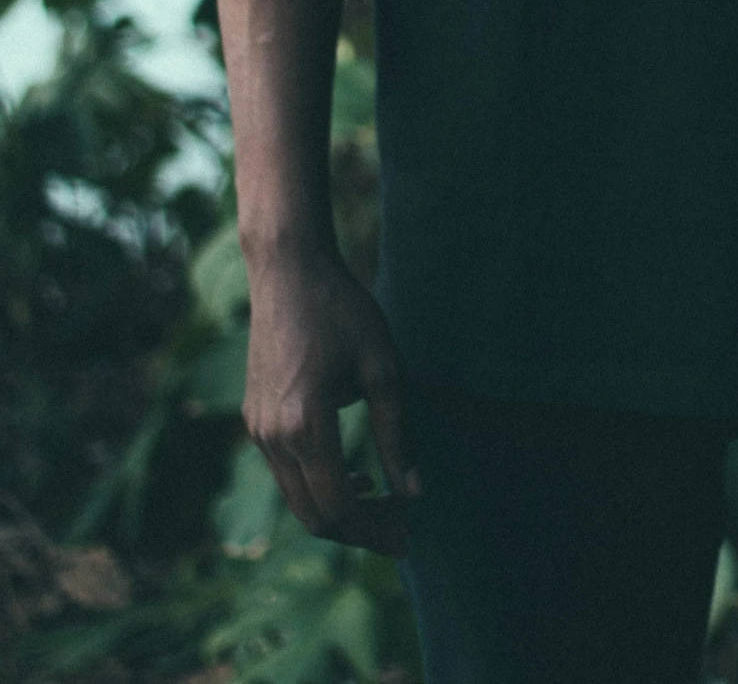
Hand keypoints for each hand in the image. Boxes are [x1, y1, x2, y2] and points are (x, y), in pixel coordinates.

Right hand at [243, 249, 419, 553]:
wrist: (288, 270)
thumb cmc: (342, 310)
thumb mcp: (383, 367)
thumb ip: (397, 434)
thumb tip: (414, 493)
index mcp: (306, 426)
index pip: (339, 507)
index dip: (375, 529)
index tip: (409, 535)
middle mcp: (273, 437)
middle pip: (314, 516)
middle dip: (359, 531)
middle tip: (400, 528)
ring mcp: (257, 431)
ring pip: (297, 500)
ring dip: (338, 510)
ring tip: (383, 503)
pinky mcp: (254, 421)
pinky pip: (286, 474)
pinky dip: (318, 486)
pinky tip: (353, 474)